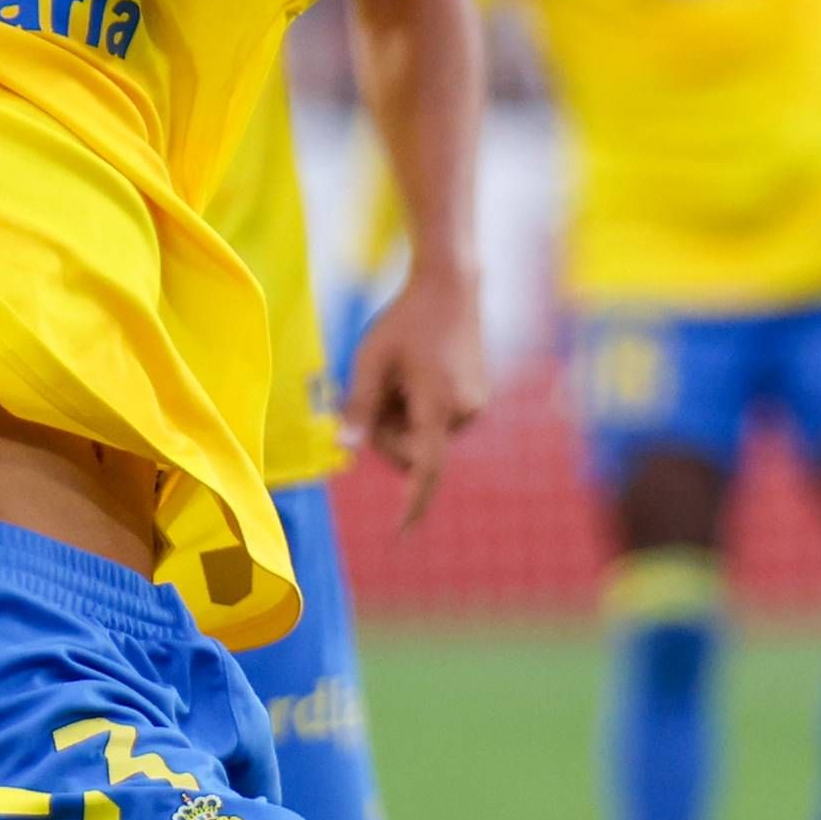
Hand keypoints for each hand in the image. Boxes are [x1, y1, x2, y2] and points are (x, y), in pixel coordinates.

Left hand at [337, 261, 492, 523]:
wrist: (451, 287)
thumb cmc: (405, 321)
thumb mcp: (371, 360)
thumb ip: (358, 407)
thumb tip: (344, 449)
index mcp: (438, 406)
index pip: (424, 470)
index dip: (412, 504)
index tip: (399, 532)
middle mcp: (464, 413)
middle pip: (412, 451)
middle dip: (387, 432)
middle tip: (376, 389)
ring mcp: (474, 407)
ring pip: (424, 438)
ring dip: (402, 419)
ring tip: (400, 376)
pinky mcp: (476, 400)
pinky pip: (437, 423)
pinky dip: (418, 410)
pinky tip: (417, 373)